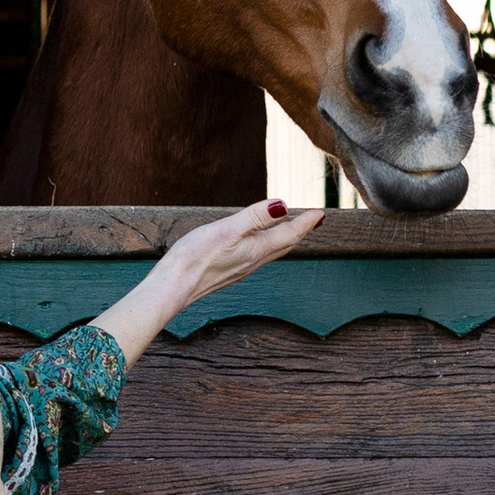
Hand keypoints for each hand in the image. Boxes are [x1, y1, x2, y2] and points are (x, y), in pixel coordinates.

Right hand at [93, 196, 326, 365]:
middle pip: (284, 245)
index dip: (306, 223)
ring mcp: (240, 269)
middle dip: (299, 232)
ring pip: (271, 252)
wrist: (173, 288)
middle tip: (313, 221)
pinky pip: (256, 257)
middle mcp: (252, 262)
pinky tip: (257, 244)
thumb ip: (255, 217)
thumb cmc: (195, 258)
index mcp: (256, 250)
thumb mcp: (227, 230)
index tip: (321, 213)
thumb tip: (283, 206)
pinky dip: (266, 246)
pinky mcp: (227, 272)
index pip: (288, 234)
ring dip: (284, 239)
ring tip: (291, 230)